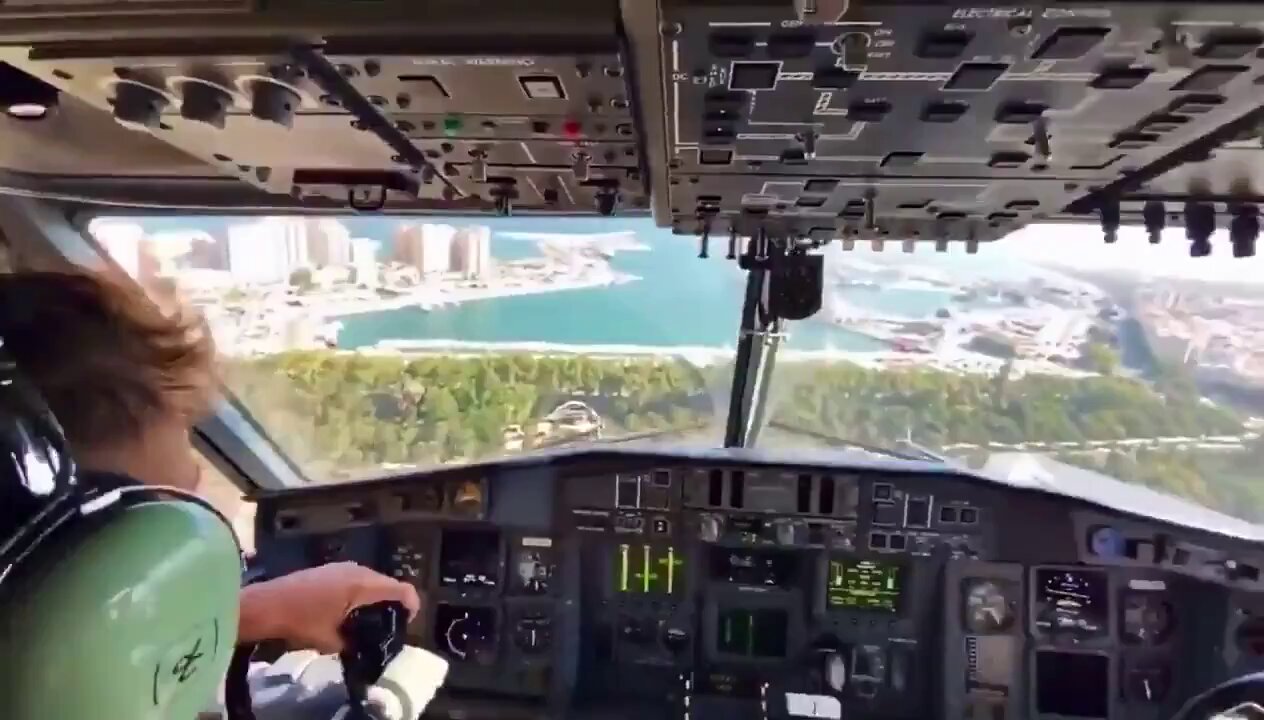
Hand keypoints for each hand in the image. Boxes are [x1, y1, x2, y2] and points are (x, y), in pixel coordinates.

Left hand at [238, 562, 421, 652]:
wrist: (265, 605)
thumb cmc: (300, 621)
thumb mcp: (330, 641)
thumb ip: (352, 642)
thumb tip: (358, 645)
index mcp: (362, 585)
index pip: (401, 589)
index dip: (412, 604)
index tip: (408, 623)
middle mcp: (356, 570)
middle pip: (387, 583)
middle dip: (392, 603)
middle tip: (388, 626)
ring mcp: (341, 567)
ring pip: (370, 580)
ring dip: (374, 597)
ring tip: (368, 620)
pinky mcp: (328, 569)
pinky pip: (355, 579)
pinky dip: (359, 593)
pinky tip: (348, 611)